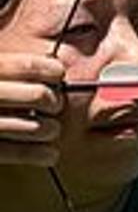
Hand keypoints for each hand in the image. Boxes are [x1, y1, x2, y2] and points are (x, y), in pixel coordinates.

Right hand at [0, 51, 65, 166]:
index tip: (58, 73)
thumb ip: (3, 67)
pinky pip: (14, 153)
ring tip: (52, 130)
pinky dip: (37, 155)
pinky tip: (50, 155)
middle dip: (53, 101)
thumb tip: (50, 56)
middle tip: (54, 105)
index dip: (48, 69)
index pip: (24, 67)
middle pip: (37, 96)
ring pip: (32, 127)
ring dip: (50, 129)